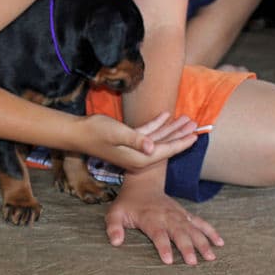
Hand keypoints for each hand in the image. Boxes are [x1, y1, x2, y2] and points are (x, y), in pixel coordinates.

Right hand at [77, 112, 197, 171]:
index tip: (196, 136)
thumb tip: (153, 147)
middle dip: (181, 134)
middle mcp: (138, 157)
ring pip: (158, 139)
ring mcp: (133, 150)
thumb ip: (137, 140)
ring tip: (186, 118)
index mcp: (138, 158)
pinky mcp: (128, 142)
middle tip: (197, 124)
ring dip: (171, 128)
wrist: (77, 133)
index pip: (166, 150)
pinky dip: (156, 125)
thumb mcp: (117, 134)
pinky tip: (165, 115)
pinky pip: (147, 134)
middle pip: (165, 145)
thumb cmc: (96, 132)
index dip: (182, 142)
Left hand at [105, 176, 223, 264]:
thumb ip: (113, 227)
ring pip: (193, 229)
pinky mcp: (185, 214)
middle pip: (179, 233)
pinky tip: (220, 242)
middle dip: (187, 247)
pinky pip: (200, 222)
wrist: (143, 183)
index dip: (163, 247)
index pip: (158, 234)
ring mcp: (178, 215)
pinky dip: (211, 231)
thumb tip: (116, 242)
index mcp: (150, 218)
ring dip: (203, 242)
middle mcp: (167, 216)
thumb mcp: (115, 213)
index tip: (169, 260)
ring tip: (211, 257)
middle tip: (194, 262)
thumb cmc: (128, 203)